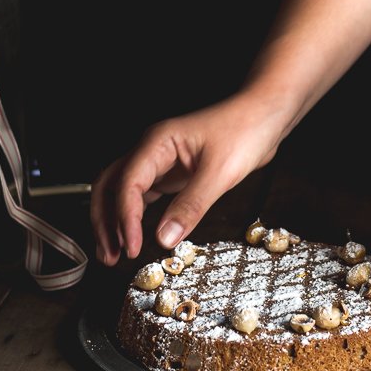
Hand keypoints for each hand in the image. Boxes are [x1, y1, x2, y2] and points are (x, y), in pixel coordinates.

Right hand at [90, 93, 285, 265]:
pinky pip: (143, 194)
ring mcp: (161, 160)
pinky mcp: (173, 171)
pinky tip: (136, 235)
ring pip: (123, 191)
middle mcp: (152, 150)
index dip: (125, 218)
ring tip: (116, 252)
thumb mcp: (220, 172)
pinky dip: (135, 215)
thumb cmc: (246, 130)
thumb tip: (164, 239)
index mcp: (158, 142)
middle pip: (112, 185)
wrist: (264, 114)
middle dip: (105, 220)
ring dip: (115, 220)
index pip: (127, 183)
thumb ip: (191, 205)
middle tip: (110, 255)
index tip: (131, 247)